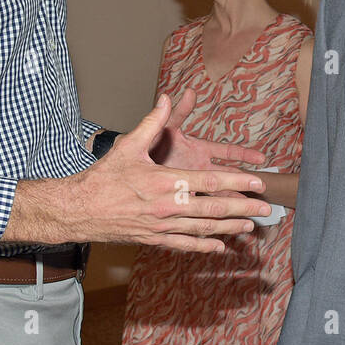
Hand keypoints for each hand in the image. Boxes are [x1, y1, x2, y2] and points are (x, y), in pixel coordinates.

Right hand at [7, 94, 270, 251]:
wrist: (79, 209)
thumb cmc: (104, 177)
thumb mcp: (128, 145)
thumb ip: (152, 122)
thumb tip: (167, 97)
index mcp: (166, 182)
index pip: (210, 184)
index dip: (236, 183)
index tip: (256, 184)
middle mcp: (168, 207)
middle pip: (213, 209)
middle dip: (242, 209)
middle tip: (264, 209)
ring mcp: (162, 226)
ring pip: (203, 229)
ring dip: (229, 228)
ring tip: (250, 227)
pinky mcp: (154, 239)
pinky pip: (184, 244)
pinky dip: (204, 246)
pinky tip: (219, 246)